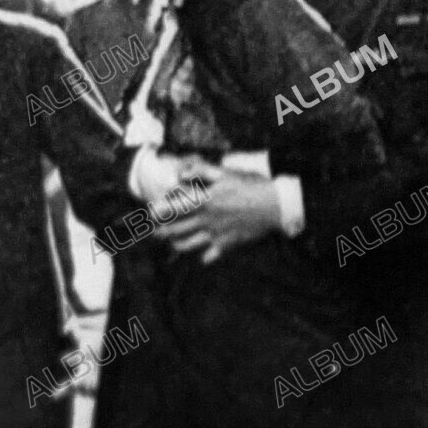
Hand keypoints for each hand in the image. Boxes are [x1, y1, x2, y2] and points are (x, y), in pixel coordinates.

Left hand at [153, 161, 281, 263]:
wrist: (275, 206)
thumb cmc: (251, 185)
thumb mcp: (226, 173)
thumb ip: (201, 170)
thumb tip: (180, 173)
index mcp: (204, 201)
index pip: (173, 208)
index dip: (158, 211)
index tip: (151, 212)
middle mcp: (206, 220)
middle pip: (175, 230)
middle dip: (161, 231)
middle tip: (155, 231)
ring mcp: (215, 235)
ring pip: (187, 245)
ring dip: (176, 244)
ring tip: (172, 242)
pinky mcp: (227, 245)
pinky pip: (208, 256)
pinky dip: (202, 256)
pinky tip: (202, 253)